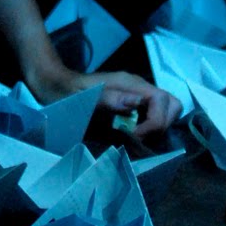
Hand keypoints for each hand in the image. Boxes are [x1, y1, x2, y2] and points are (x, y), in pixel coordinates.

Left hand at [25, 58, 182, 139]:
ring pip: (166, 112)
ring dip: (156, 130)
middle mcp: (138, 89)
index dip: (155, 123)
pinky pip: (152, 117)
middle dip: (162, 126)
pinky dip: (148, 130)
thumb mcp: (81, 98)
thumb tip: (137, 103)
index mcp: (130, 84)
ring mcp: (136, 96)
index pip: (164, 102)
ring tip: (134, 141)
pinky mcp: (132, 106)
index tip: (134, 137)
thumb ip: (109, 99)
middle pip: (172, 105)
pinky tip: (130, 138)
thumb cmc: (65, 92)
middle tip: (139, 140)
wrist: (53, 84)